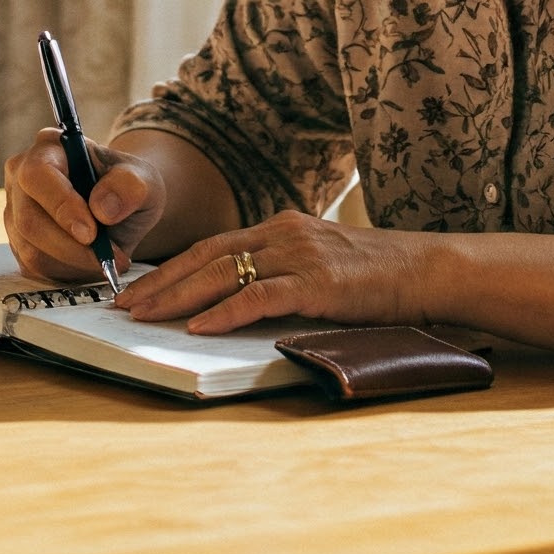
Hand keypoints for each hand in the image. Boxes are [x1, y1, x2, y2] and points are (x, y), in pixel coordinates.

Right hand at [3, 128, 167, 283]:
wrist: (120, 207)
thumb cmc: (126, 186)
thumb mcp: (143, 179)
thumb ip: (129, 186)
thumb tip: (102, 209)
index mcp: (49, 148)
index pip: (38, 175)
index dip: (60, 205)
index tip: (91, 233)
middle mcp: (21, 176)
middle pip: (30, 220)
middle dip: (72, 248)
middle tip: (111, 259)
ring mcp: (15, 211)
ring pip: (32, 250)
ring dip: (75, 263)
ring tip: (110, 260)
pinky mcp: (19, 242)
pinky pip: (36, 268)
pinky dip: (68, 272)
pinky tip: (92, 263)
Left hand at [115, 211, 424, 333]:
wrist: (429, 270)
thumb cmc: (378, 277)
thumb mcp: (322, 264)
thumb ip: (283, 275)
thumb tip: (237, 303)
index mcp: (283, 228)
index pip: (212, 246)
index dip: (170, 268)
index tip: (137, 289)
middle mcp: (285, 233)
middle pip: (206, 256)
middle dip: (160, 282)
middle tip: (124, 305)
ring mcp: (300, 254)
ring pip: (223, 273)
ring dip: (178, 296)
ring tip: (145, 316)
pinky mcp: (317, 282)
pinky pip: (260, 295)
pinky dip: (226, 311)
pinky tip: (199, 325)